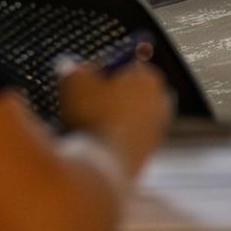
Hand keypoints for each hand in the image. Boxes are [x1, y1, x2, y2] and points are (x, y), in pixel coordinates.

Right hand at [57, 56, 170, 173]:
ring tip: (84, 126)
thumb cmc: (92, 117)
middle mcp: (160, 101)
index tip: (86, 79)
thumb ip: (73, 68)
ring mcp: (157, 130)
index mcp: (149, 77)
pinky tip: (92, 144)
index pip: (127, 63)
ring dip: (108, 118)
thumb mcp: (73, 80)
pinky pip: (125, 139)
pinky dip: (111, 139)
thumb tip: (69, 66)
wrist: (102, 166)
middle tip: (83, 103)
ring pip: (127, 116)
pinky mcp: (148, 154)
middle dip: (107, 95)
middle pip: (129, 91)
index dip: (103, 70)